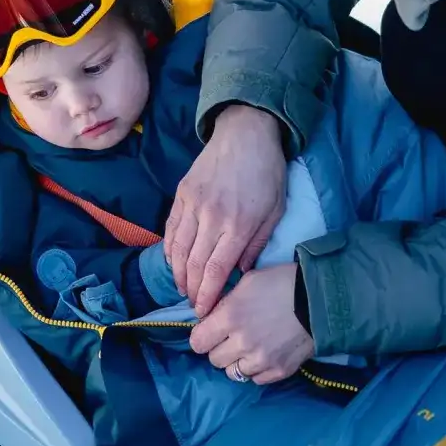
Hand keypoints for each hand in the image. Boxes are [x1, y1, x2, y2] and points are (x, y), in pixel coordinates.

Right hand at [164, 104, 286, 316]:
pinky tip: (174, 262)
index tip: (204, 312)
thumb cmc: (267, 173)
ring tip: (184, 288)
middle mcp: (211, 217)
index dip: (207, 295)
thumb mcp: (275, 211)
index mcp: (238, 224)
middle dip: (191, 291)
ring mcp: (193, 204)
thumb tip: (240, 272)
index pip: (215, 270)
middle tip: (194, 306)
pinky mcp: (182, 193)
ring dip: (178, 274)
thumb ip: (257, 244)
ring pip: (177, 249)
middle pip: (193, 264)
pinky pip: (171, 228)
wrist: (246, 133)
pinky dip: (169, 249)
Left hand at [189, 263, 312, 384]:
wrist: (321, 299)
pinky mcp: (279, 371)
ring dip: (238, 361)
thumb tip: (210, 318)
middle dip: (220, 348)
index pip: (198, 342)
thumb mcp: (248, 282)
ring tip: (251, 346)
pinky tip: (266, 353)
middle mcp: (242, 343)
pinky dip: (257, 369)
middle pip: (214, 360)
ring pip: (233, 373)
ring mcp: (261, 360)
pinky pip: (256, 379)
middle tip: (233, 337)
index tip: (211, 331)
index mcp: (230, 317)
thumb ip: (225, 302)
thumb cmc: (282, 283)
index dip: (203, 336)